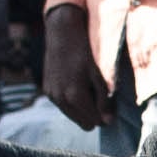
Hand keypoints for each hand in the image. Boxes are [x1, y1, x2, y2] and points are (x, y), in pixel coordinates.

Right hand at [39, 6, 110, 128]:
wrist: (62, 34)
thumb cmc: (85, 52)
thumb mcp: (99, 75)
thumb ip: (104, 100)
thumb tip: (108, 122)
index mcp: (75, 96)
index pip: (95, 121)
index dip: (105, 115)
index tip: (109, 102)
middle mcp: (60, 99)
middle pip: (83, 123)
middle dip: (93, 114)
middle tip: (100, 96)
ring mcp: (51, 95)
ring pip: (72, 116)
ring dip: (82, 108)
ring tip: (87, 88)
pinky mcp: (47, 90)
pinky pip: (63, 106)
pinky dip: (71, 101)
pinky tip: (76, 84)